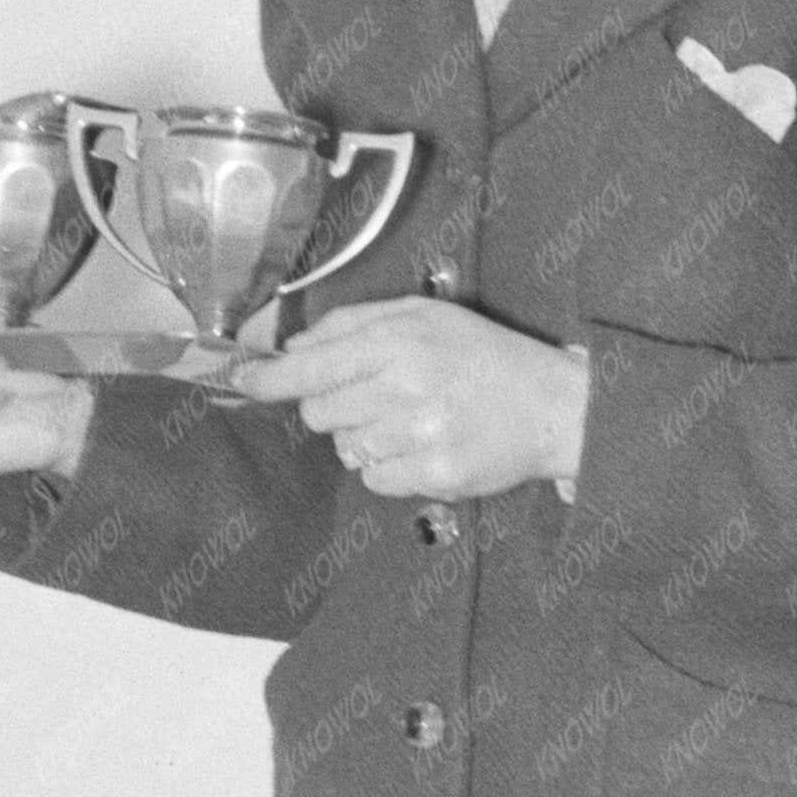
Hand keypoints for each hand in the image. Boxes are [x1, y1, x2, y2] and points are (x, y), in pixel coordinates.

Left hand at [235, 296, 589, 502]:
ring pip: (346, 449)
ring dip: (365, 438)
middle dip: (334, 407)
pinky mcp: (436, 475)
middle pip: (319, 412)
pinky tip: (421, 447)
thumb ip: (356, 323)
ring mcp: (422, 434)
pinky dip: (388, 468)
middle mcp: (407, 385)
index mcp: (399, 339)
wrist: (552, 405)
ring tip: (409, 421)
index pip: (312, 365)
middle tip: (375, 397)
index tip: (244, 382)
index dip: (270, 378)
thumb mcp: (424, 315)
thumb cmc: (482, 356)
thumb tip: (294, 346)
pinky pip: (374, 481)